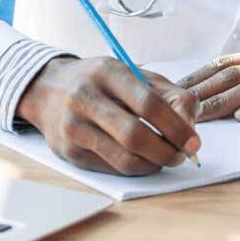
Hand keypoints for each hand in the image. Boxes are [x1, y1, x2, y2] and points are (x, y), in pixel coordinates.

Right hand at [16, 56, 200, 175]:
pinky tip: (142, 160)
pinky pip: (111, 168)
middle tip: (182, 155)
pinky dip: (135, 168)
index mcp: (107, 72)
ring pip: (124, 159)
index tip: (194, 141)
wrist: (46, 89)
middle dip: (167, 151)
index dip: (176, 126)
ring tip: (165, 158)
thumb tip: (190, 126)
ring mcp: (73, 127)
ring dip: (153, 164)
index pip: (148, 103)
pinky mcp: (68, 152)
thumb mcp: (133, 74)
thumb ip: (168, 94)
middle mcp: (85, 98)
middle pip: (135, 136)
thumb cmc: (99, 82)